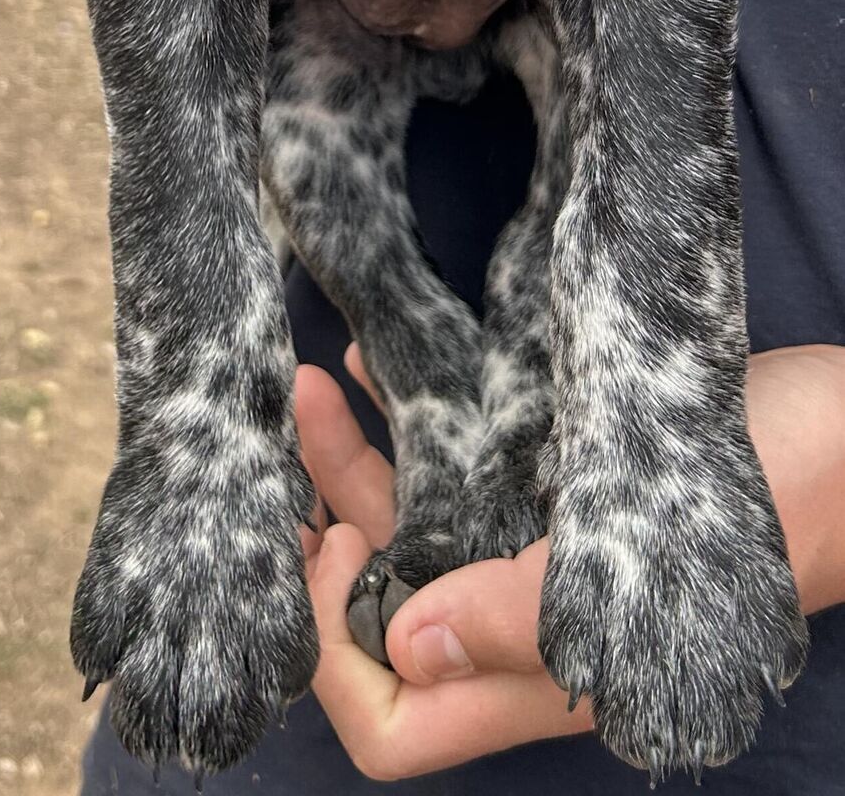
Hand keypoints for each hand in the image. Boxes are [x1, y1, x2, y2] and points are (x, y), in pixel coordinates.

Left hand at [296, 345, 844, 778]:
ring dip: (357, 458)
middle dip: (323, 522)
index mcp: (545, 670)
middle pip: (381, 608)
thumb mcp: (654, 550)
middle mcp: (526, 619)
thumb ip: (523, 611)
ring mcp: (541, 549)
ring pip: (413, 528)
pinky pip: (461, 466)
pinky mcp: (562, 482)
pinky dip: (418, 419)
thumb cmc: (788, 495)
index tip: (329, 547)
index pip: (394, 722)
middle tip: (294, 425)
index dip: (335, 654)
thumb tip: (404, 641)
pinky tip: (386, 360)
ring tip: (318, 377)